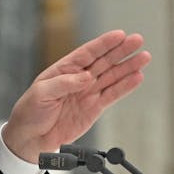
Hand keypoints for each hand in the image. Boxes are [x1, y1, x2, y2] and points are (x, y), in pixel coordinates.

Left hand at [3, 30, 150, 162]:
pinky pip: (112, 95)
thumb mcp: (40, 94)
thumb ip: (63, 84)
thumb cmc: (30, 112)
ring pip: (112, 77)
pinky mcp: (94, 109)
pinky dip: (125, 87)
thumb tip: (85, 77)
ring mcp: (87, 93)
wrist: (30, 138)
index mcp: (63, 70)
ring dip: (128, 67)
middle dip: (121, 51)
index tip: (119, 35)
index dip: (103, 44)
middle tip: (138, 40)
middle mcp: (78, 79)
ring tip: (144, 57)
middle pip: (104, 61)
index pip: (87, 53)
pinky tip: (137, 77)